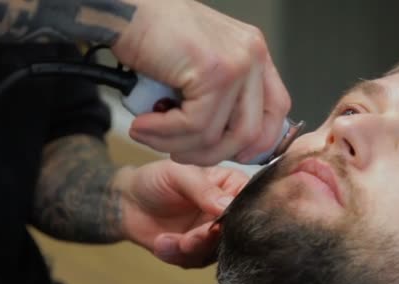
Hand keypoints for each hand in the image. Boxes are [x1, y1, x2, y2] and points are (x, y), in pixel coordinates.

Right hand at [112, 0, 290, 165]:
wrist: (121, 9)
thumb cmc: (152, 36)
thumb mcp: (199, 68)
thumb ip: (220, 98)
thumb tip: (229, 144)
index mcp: (254, 55)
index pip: (277, 110)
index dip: (256, 142)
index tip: (227, 154)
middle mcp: (253, 56)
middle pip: (252, 133)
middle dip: (211, 154)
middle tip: (180, 152)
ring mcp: (237, 63)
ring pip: (217, 136)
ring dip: (178, 145)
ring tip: (150, 135)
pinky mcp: (214, 71)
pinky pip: (194, 126)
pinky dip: (163, 133)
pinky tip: (143, 124)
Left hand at [115, 160, 248, 267]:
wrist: (127, 202)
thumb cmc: (155, 179)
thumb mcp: (179, 175)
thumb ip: (204, 189)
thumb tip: (228, 205)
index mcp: (231, 186)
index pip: (250, 202)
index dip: (240, 216)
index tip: (218, 223)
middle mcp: (228, 212)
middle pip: (236, 233)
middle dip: (209, 239)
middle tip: (189, 239)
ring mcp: (214, 234)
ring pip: (216, 252)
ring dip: (191, 250)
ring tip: (167, 240)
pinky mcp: (198, 251)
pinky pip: (196, 261)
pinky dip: (177, 256)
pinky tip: (161, 244)